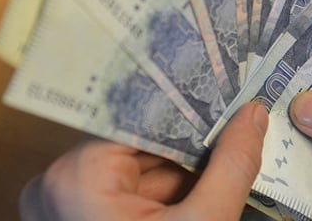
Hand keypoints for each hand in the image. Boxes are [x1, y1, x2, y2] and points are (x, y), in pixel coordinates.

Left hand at [20, 102, 267, 220]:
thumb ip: (232, 165)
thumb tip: (253, 116)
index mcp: (78, 176)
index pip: (148, 120)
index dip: (196, 114)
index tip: (232, 103)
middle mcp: (58, 182)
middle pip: (144, 145)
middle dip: (192, 153)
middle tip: (237, 138)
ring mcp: (64, 202)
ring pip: (140, 169)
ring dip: (181, 176)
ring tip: (215, 175)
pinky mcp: (76, 216)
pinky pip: (128, 191)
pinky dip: (163, 196)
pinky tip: (192, 202)